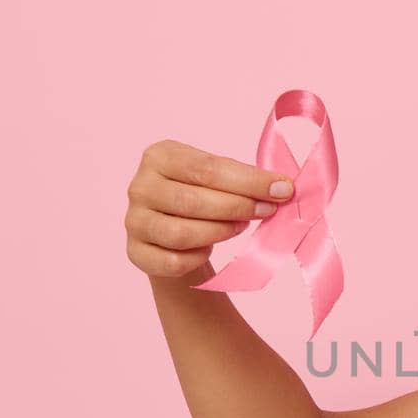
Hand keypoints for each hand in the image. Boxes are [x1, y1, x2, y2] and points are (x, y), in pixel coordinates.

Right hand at [124, 139, 298, 279]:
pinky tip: (208, 249)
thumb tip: (283, 187)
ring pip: (181, 234)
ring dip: (219, 232)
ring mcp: (134, 220)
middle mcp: (140, 186)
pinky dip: (197, 257)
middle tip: (267, 210)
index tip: (283, 189)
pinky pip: (173, 261)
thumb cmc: (200, 198)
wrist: (171, 235)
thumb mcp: (216, 179)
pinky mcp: (135, 252)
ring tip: (240, 227)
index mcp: (160, 156)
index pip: (207, 168)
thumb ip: (243, 179)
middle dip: (238, 207)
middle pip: (193, 201)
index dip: (248, 181)